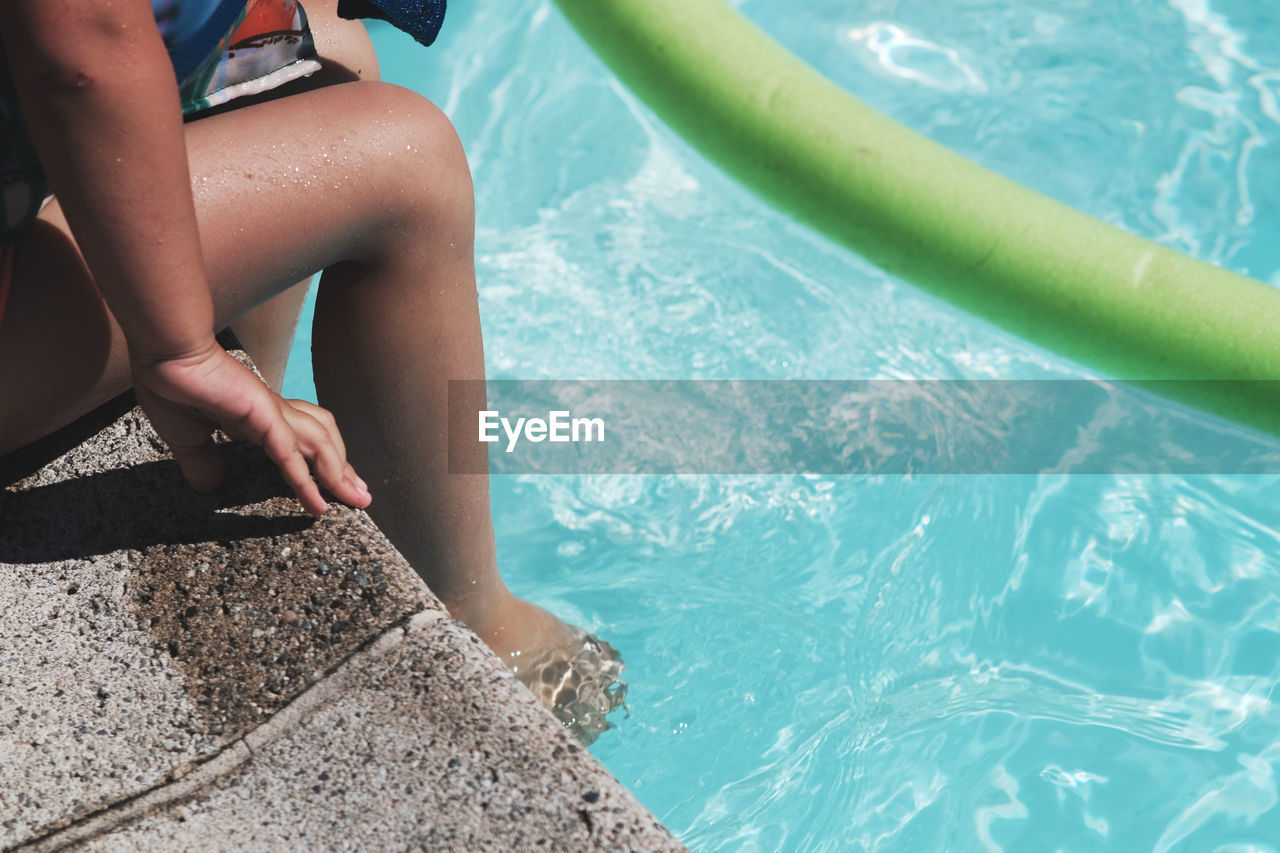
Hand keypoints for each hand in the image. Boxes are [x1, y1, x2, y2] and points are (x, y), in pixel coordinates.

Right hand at [130, 342, 371, 515]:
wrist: (166, 353)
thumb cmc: (172, 382)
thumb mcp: (188, 436)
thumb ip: (202, 460)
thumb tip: (210, 485)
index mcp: (260, 416)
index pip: (304, 439)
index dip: (323, 463)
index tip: (334, 487)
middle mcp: (275, 412)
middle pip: (324, 440)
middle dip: (344, 469)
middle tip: (360, 496)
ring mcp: (273, 412)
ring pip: (320, 445)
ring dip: (338, 475)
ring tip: (353, 501)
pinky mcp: (264, 415)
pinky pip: (292, 455)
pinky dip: (307, 481)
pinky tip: (317, 505)